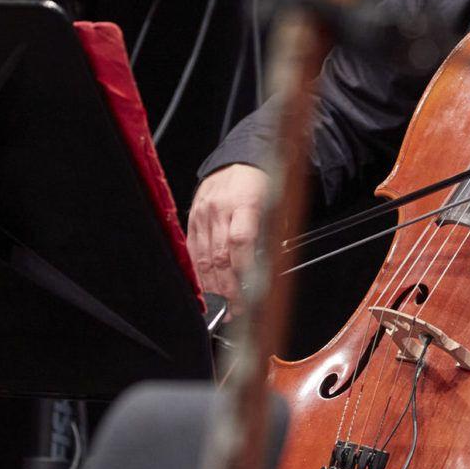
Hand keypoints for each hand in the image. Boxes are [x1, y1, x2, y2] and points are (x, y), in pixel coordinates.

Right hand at [187, 163, 269, 310]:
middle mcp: (219, 208)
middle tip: (235, 309)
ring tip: (222, 305)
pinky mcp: (192, 218)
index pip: (240, 241)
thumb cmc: (262, 184)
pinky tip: (206, 287)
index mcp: (244, 203)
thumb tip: (266, 270)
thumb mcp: (277, 206)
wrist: (240, 159)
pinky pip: (192, 251)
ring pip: (202, 258)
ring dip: (212, 286)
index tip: (248, 291)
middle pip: (219, 256)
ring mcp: (202, 214)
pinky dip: (199, 272)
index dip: (242, 269)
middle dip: (227, 287)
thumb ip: (271, 238)